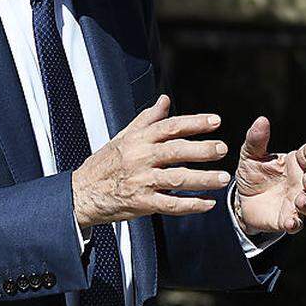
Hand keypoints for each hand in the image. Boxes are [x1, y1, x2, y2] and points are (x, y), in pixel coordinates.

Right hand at [72, 95, 229, 227]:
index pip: (170, 127)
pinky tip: (207, 204)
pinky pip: (171, 204)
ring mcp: (142, 181)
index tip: (215, 121)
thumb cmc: (104, 164)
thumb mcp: (123, 136)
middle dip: (202, 149)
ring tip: (223, 178)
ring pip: (178, 178)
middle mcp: (141, 158)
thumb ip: (147, 118)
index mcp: (138, 140)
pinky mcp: (142, 203)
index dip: (194, 123)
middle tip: (222, 148)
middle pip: (176, 150)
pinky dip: (191, 205)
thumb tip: (165, 100)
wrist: (81, 193)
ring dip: (203, 179)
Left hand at [233, 117, 305, 234]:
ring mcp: (296, 202)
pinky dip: (295, 223)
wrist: (241, 200)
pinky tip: (291, 222)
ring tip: (300, 199)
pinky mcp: (287, 219)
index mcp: (294, 162)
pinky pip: (296, 223)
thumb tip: (262, 119)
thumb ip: (256, 139)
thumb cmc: (253, 173)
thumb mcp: (250, 155)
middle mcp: (300, 182)